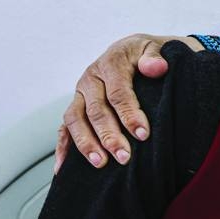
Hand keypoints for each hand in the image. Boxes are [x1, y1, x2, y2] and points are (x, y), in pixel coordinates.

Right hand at [54, 34, 200, 173]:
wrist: (136, 51)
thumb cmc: (149, 56)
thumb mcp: (156, 49)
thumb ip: (155, 58)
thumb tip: (157, 67)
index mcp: (111, 63)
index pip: (118, 92)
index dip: (129, 113)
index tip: (142, 134)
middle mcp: (90, 78)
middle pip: (96, 109)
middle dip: (109, 135)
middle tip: (124, 157)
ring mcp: (80, 94)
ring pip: (75, 119)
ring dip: (86, 143)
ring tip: (100, 163)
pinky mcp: (76, 107)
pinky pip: (64, 128)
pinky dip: (63, 148)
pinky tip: (63, 169)